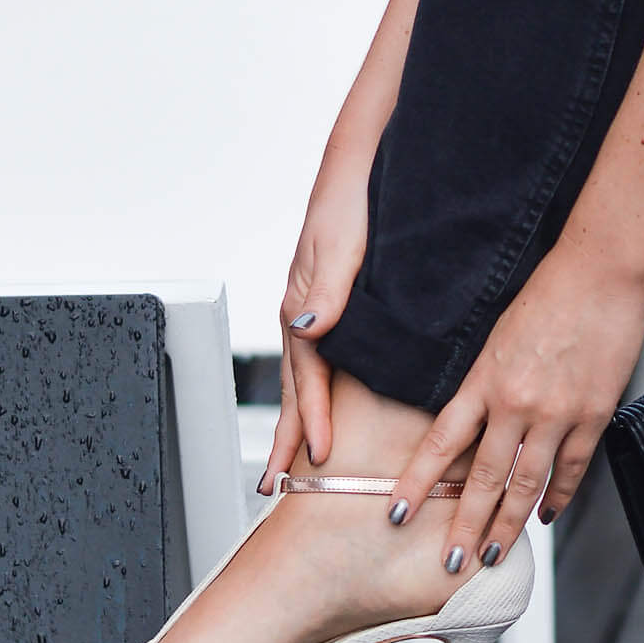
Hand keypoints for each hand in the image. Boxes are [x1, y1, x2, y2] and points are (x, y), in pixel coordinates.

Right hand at [259, 143, 371, 491]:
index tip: (321, 458)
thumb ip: (325, 286)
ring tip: (301, 460)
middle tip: (280, 487)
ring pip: (313, 373)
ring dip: (306, 415)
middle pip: (300, 384)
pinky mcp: (342, 295)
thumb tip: (306, 330)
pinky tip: (335, 400)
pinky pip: (331, 353)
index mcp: (304, 302)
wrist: (363, 155)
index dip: (313, 418)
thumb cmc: (351, 193)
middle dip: (292, 435)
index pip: (308, 375)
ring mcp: (322, 304)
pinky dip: (326, 385)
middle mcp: (309, 308)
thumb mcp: (341, 240)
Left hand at [385, 245, 643, 563]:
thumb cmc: (549, 290)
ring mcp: (557, 412)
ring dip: (508, 525)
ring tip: (493, 554)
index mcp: (485, 378)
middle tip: (450, 564)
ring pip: (526, 484)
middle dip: (465, 527)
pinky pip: (572, 467)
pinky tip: (547, 513)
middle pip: (484, 478)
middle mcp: (515, 401)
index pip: (441, 442)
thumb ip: (486, 380)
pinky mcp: (593, 413)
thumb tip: (473, 420)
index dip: (416, 483)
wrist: (600, 270)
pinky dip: (559, 495)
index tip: (395, 515)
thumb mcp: (499, 334)